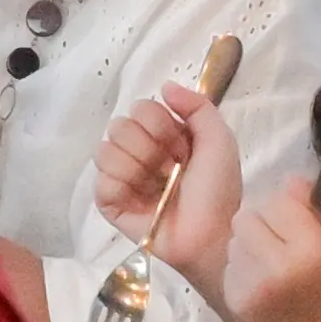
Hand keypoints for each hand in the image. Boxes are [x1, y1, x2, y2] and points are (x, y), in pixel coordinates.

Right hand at [90, 84, 249, 293]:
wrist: (211, 235)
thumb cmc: (218, 190)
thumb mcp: (219, 140)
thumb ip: (197, 106)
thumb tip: (165, 86)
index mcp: (163, 135)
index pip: (141, 108)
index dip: (160, 125)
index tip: (181, 147)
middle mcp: (139, 152)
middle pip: (119, 125)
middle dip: (148, 147)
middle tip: (170, 169)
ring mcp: (122, 178)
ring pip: (105, 150)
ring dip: (136, 167)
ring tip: (157, 186)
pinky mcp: (110, 204)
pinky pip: (101, 182)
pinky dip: (122, 188)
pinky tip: (142, 200)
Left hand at [219, 172, 320, 321]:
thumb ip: (318, 205)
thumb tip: (288, 180)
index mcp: (311, 250)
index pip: (278, 201)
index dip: (289, 205)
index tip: (300, 217)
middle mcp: (277, 269)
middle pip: (247, 217)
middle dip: (264, 221)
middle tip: (282, 238)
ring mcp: (252, 288)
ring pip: (235, 240)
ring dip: (251, 243)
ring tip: (274, 260)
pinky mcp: (237, 303)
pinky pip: (231, 265)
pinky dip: (244, 267)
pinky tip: (264, 281)